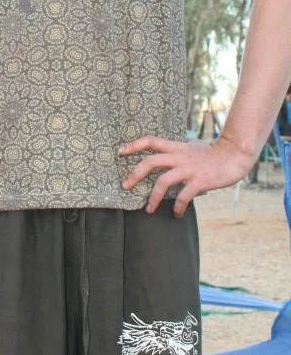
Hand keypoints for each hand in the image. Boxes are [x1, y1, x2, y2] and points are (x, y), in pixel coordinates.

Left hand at [119, 134, 255, 216]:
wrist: (234, 156)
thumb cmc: (212, 154)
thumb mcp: (192, 148)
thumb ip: (178, 152)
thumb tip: (168, 157)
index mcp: (176, 147)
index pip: (150, 141)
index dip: (134, 144)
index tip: (120, 151)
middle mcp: (179, 157)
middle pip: (150, 162)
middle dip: (134, 174)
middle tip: (125, 186)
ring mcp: (189, 169)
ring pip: (163, 181)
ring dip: (153, 197)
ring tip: (147, 209)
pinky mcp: (199, 182)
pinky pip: (183, 196)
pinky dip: (178, 207)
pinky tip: (176, 214)